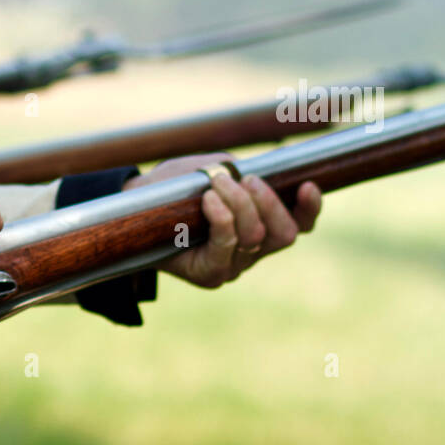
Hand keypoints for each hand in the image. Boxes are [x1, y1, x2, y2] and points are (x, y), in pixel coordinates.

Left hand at [125, 153, 321, 288]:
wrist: (134, 208)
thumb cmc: (176, 188)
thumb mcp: (211, 170)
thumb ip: (237, 171)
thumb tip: (249, 173)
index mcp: (262, 226)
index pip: (300, 224)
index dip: (310, 208)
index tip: (308, 184)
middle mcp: (253, 251)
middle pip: (284, 234)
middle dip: (268, 201)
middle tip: (245, 180)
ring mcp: (233, 266)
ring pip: (255, 236)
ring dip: (239, 203)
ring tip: (216, 184)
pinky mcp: (210, 274)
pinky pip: (227, 245)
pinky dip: (222, 217)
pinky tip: (209, 200)